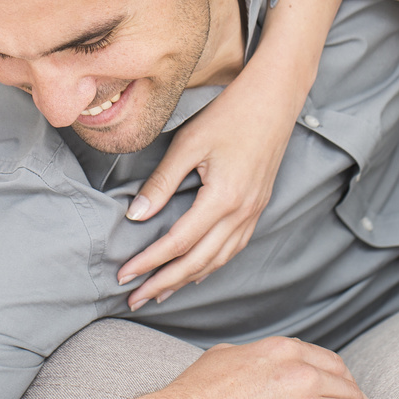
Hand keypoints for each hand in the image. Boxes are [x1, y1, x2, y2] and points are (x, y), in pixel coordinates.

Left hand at [117, 57, 296, 308]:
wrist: (275, 99)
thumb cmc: (231, 114)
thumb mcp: (189, 144)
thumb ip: (162, 182)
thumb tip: (136, 215)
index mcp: (223, 199)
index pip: (178, 243)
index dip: (148, 262)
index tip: (124, 274)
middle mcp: (242, 213)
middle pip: (198, 262)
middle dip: (164, 283)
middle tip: (134, 298)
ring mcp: (253, 213)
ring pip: (218, 260)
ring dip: (187, 280)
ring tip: (160, 292)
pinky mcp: (257, 207)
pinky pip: (233, 248)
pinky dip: (211, 265)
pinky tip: (196, 271)